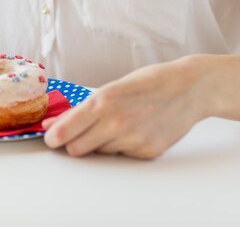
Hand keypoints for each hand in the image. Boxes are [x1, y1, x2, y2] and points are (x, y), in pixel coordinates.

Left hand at [43, 57, 208, 158]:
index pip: (65, 132)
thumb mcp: (111, 88)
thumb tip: (50, 125)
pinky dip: (122, 146)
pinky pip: (121, 156)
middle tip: (81, 132)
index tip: (50, 138)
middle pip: (76, 149)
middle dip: (73, 143)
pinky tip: (136, 129)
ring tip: (118, 123)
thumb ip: (79, 110)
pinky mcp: (147, 152)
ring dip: (100, 143)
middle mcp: (116, 122)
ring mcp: (133, 140)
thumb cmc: (148, 83)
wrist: (190, 88)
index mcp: (103, 102)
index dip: (53, 138)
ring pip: (99, 153)